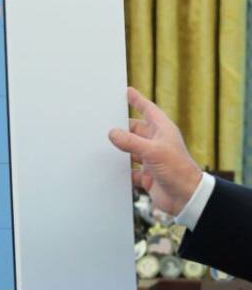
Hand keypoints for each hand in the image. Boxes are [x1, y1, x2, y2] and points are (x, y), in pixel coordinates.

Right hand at [108, 87, 202, 214]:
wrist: (187, 198)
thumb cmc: (177, 170)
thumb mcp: (152, 152)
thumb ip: (130, 142)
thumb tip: (112, 133)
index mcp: (163, 131)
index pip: (149, 110)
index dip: (138, 100)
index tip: (128, 91)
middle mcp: (157, 144)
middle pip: (135, 131)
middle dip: (122, 127)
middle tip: (105, 121)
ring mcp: (151, 160)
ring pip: (131, 150)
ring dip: (119, 149)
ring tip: (102, 145)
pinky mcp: (147, 175)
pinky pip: (130, 170)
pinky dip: (121, 170)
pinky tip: (110, 169)